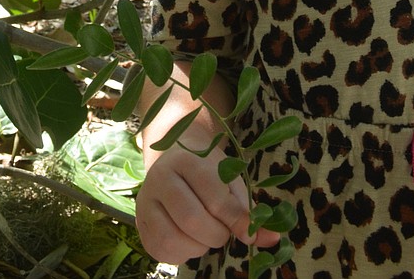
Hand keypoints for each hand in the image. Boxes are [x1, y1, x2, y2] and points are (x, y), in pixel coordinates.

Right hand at [135, 142, 281, 263]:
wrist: (175, 159)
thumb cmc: (209, 171)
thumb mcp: (231, 181)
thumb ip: (249, 211)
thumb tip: (272, 240)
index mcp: (186, 160)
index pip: (213, 195)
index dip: (235, 219)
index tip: (250, 233)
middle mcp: (160, 177)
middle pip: (191, 219)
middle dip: (216, 235)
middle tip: (223, 232)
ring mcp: (145, 200)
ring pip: (172, 238)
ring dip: (198, 246)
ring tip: (206, 235)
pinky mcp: (140, 222)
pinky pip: (160, 250)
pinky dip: (182, 253)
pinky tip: (191, 240)